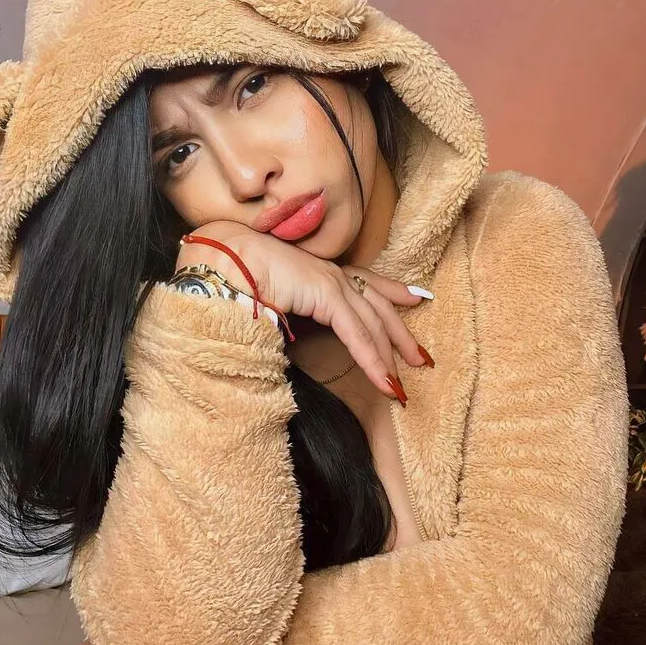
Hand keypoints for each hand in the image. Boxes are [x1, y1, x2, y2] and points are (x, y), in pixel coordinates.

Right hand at [177, 220, 430, 397]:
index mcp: (321, 270)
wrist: (224, 258)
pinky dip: (372, 360)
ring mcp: (332, 281)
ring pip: (373, 323)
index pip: (367, 282)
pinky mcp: (327, 294)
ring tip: (401, 386)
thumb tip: (292, 337)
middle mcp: (332, 273)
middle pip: (379, 305)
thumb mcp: (276, 298)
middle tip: (421, 357)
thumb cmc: (237, 277)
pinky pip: (357, 334)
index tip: (415, 298)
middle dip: (402, 334)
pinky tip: (384, 381)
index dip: (394, 292)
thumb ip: (293, 313)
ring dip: (390, 357)